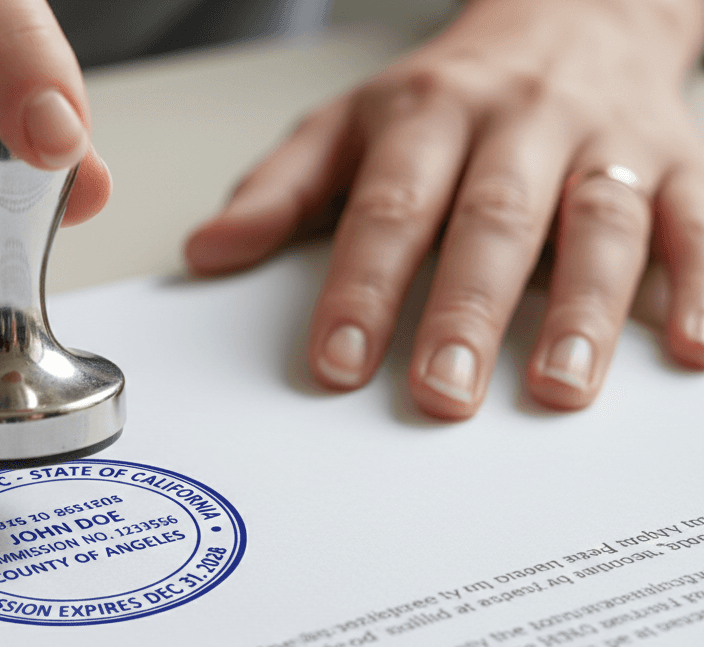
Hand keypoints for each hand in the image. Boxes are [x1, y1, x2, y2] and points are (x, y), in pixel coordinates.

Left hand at [186, 0, 703, 418]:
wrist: (573, 11)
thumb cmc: (447, 93)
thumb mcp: (348, 126)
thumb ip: (280, 192)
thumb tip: (207, 253)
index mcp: (427, 117)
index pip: (388, 208)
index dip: (361, 287)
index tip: (336, 362)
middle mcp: (518, 125)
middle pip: (492, 220)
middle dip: (466, 311)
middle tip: (441, 393)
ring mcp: (603, 143)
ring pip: (599, 223)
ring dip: (584, 309)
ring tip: (560, 387)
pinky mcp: (676, 163)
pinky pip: (696, 223)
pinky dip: (701, 284)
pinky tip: (693, 348)